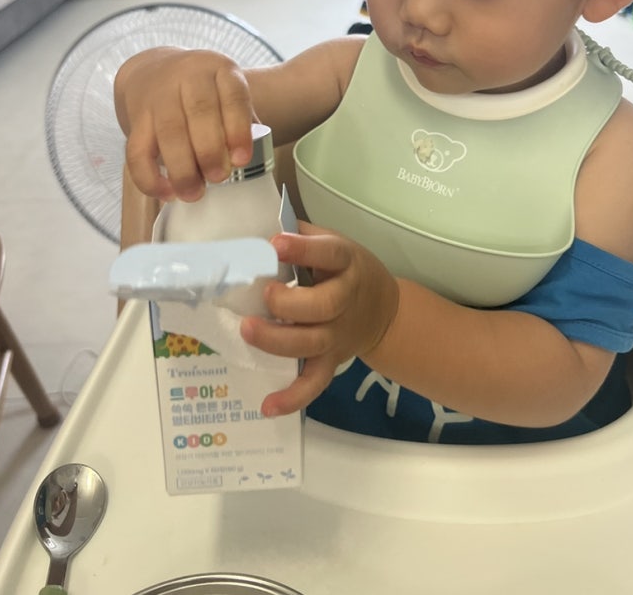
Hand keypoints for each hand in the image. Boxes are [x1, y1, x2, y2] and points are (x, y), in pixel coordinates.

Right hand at [115, 48, 255, 200]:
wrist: (154, 70)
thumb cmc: (202, 92)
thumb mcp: (226, 92)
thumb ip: (241, 122)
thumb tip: (247, 161)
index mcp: (219, 69)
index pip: (233, 95)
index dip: (238, 129)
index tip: (241, 160)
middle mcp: (188, 75)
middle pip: (199, 112)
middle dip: (210, 151)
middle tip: (219, 178)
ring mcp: (159, 94)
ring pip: (168, 131)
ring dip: (182, 168)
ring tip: (194, 193)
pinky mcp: (136, 116)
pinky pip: (137, 149)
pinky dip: (149, 176)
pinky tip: (166, 192)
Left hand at [240, 222, 399, 416]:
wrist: (384, 310)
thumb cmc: (346, 270)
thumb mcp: (334, 243)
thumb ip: (302, 235)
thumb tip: (260, 228)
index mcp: (346, 263)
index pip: (329, 254)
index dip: (303, 250)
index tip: (276, 244)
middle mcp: (345, 299)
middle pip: (323, 306)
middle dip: (289, 303)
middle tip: (264, 295)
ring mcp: (338, 335)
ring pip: (312, 343)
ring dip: (279, 341)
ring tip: (248, 330)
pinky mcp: (331, 361)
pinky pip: (314, 382)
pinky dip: (293, 397)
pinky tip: (267, 405)